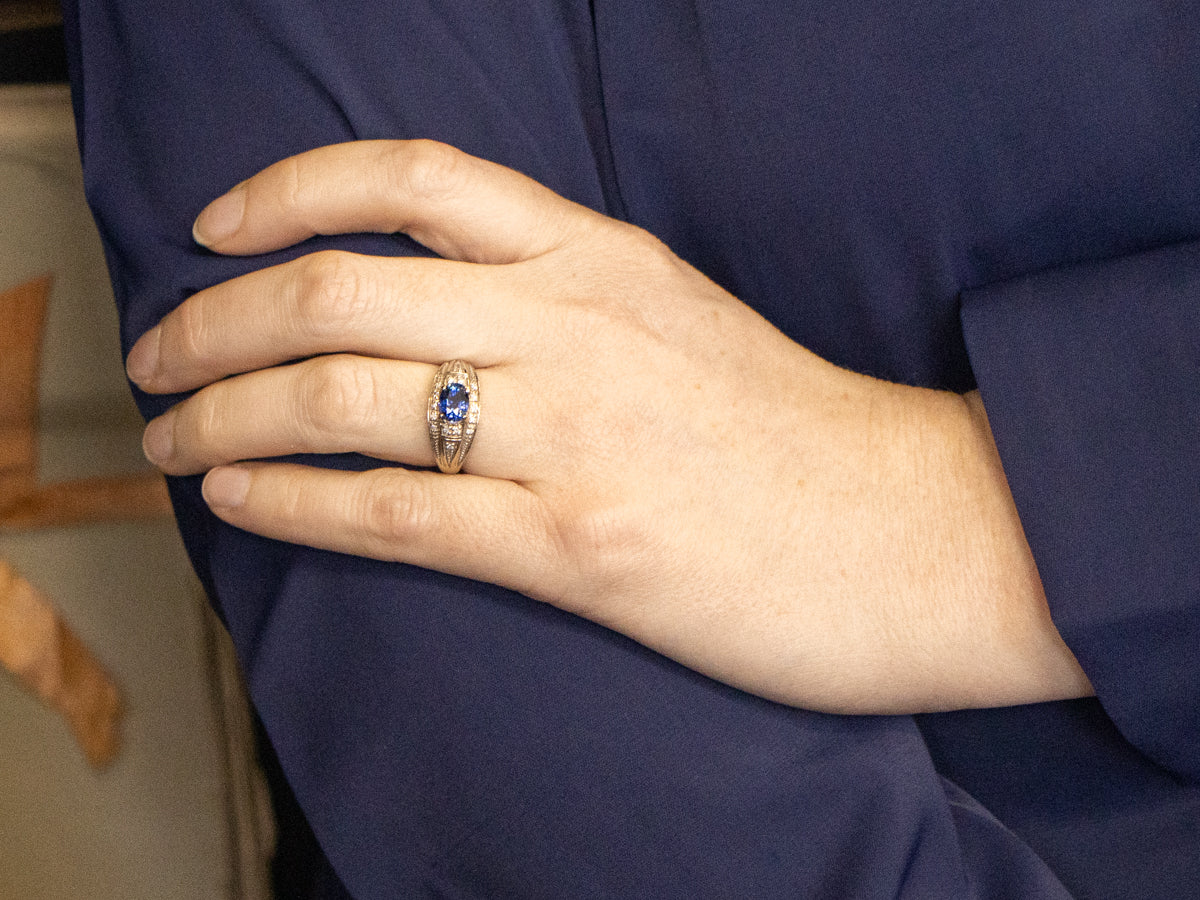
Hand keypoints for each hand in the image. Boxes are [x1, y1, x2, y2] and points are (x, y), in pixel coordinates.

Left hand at [128, 140, 1091, 712]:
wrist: (919, 530)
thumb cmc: (799, 433)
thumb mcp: (680, 318)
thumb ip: (563, 300)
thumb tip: (438, 319)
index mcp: (603, 260)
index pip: (416, 180)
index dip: (290, 188)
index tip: (217, 228)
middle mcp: (578, 327)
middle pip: (342, 293)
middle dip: (214, 320)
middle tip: (159, 354)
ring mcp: (577, 436)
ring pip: (346, 401)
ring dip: (227, 415)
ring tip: (172, 439)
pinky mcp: (580, 549)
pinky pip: (396, 515)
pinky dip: (294, 503)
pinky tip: (238, 501)